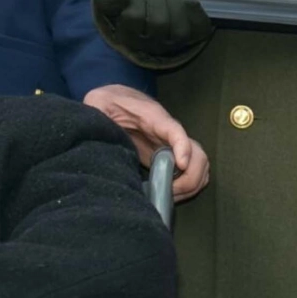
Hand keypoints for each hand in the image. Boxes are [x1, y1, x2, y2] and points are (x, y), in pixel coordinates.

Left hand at [84, 84, 210, 198]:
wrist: (120, 100)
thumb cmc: (109, 101)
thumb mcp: (98, 102)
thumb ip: (96, 112)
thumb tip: (96, 127)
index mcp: (153, 118)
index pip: (175, 131)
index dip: (183, 147)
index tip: (180, 165)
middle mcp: (170, 133)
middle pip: (198, 154)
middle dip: (190, 177)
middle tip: (168, 192)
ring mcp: (173, 146)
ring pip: (200, 166)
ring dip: (192, 185)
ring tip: (168, 197)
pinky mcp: (170, 157)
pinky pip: (193, 173)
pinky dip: (189, 188)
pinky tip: (169, 196)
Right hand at [96, 0, 213, 63]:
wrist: (147, 8)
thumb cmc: (126, 3)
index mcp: (129, 38)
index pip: (134, 17)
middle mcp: (152, 46)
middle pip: (159, 23)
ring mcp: (174, 45)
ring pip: (180, 30)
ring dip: (175, 1)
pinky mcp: (192, 38)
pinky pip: (199, 29)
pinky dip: (197, 12)